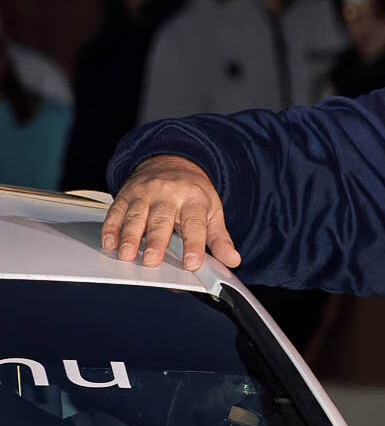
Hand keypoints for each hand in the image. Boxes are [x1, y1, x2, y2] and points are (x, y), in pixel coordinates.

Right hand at [101, 155, 241, 271]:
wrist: (171, 162)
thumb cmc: (192, 193)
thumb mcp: (212, 212)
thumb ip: (220, 238)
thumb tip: (233, 260)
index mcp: (194, 200)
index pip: (195, 224)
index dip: (194, 244)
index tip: (192, 263)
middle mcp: (168, 194)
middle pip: (162, 220)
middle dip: (156, 241)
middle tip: (151, 261)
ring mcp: (145, 193)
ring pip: (136, 215)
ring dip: (129, 236)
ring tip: (126, 255)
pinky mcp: (126, 194)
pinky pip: (116, 211)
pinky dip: (111, 228)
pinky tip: (109, 243)